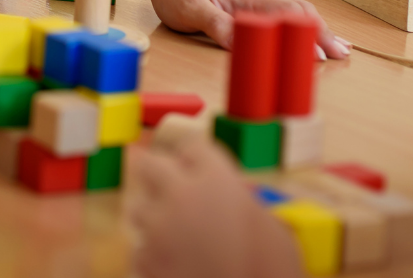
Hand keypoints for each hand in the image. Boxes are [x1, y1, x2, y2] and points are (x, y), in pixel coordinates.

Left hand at [128, 135, 302, 277]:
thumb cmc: (273, 271)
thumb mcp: (274, 230)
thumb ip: (245, 203)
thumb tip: (234, 199)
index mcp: (217, 179)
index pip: (192, 146)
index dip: (195, 159)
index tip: (198, 169)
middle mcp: (180, 195)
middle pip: (151, 164)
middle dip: (159, 174)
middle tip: (172, 191)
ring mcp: (158, 229)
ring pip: (138, 209)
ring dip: (153, 218)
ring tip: (175, 238)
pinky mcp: (146, 263)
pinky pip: (140, 250)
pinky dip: (153, 257)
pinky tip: (174, 268)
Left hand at [145, 0, 350, 58]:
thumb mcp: (192, 12)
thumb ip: (218, 26)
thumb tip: (245, 43)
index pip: (285, 14)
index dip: (306, 33)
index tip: (322, 55)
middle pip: (298, 13)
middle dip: (322, 33)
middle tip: (344, 55)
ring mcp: (256, 2)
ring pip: (295, 13)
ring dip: (318, 29)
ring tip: (340, 49)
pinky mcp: (252, 8)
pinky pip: (284, 16)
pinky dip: (304, 27)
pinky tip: (312, 37)